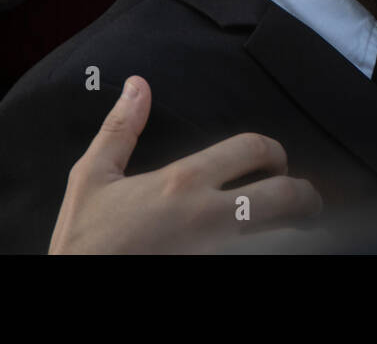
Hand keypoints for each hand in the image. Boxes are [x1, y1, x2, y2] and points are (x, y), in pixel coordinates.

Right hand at [48, 76, 321, 252]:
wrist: (71, 290)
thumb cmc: (83, 242)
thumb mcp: (91, 178)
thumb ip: (120, 129)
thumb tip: (138, 86)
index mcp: (182, 182)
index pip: (253, 149)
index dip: (274, 151)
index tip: (276, 163)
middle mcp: (208, 217)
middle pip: (285, 196)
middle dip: (304, 195)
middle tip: (302, 198)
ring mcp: (217, 252)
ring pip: (279, 234)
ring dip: (291, 228)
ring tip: (293, 227)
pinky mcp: (214, 272)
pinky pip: (257, 257)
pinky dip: (267, 250)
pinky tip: (265, 248)